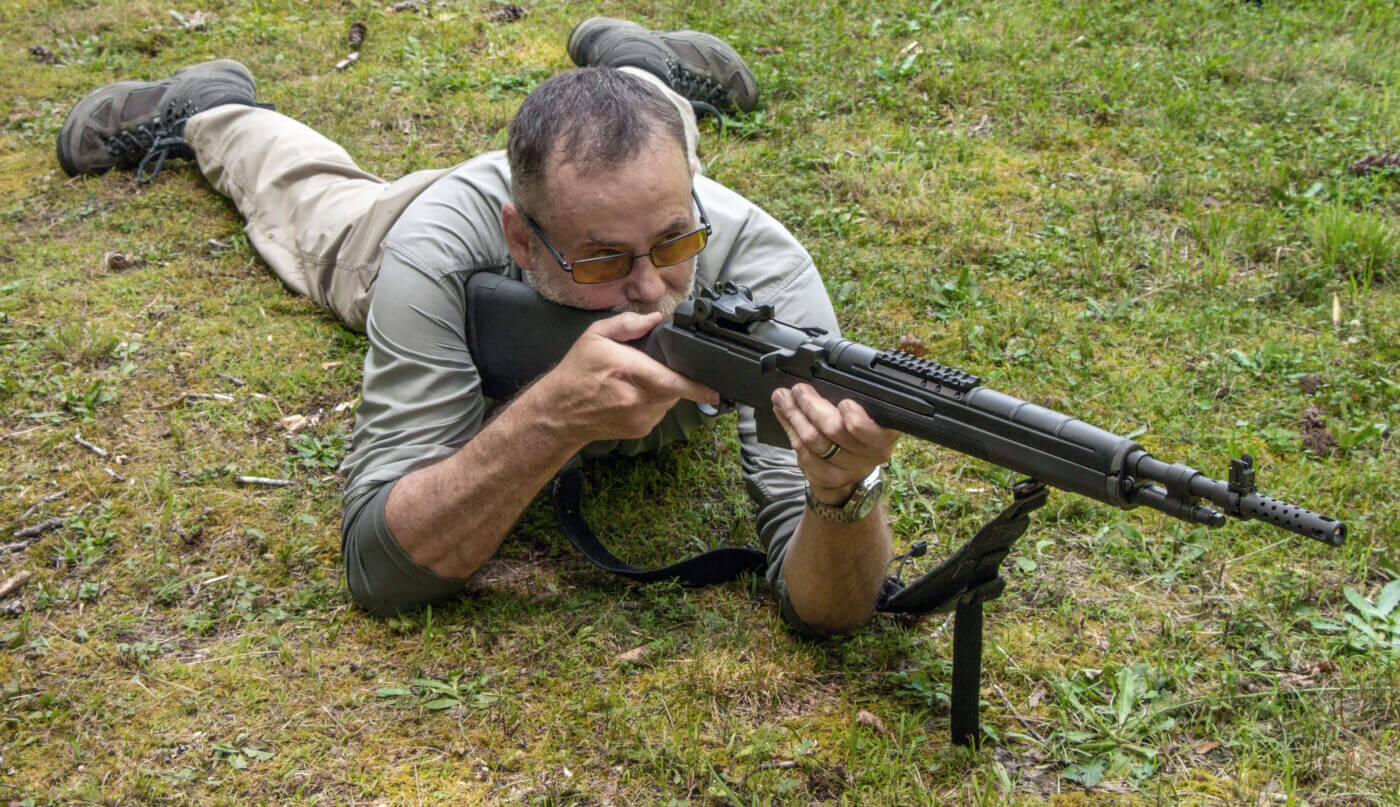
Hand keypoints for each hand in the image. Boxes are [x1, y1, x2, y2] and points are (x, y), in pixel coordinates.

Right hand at [532, 312, 719, 444]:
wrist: (559, 413)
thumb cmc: (577, 372)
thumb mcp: (595, 336)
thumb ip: (628, 324)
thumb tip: (656, 319)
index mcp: (626, 371)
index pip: (669, 380)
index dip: (696, 386)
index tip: (717, 390)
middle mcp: (635, 399)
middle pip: (675, 388)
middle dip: (673, 375)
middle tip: (653, 365)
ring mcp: (639, 419)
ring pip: (670, 400)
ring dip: (665, 388)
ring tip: (640, 379)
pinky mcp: (640, 430)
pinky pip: (661, 411)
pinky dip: (656, 400)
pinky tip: (636, 394)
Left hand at [771, 384, 898, 505]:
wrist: (855, 468)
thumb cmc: (860, 432)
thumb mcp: (866, 412)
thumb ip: (850, 397)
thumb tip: (820, 377)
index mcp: (884, 433)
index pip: (867, 426)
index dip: (853, 416)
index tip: (843, 402)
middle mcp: (870, 454)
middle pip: (834, 429)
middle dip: (811, 405)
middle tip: (798, 390)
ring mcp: (848, 468)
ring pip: (814, 441)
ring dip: (794, 416)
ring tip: (782, 399)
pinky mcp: (828, 477)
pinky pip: (804, 454)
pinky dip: (791, 432)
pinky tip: (785, 417)